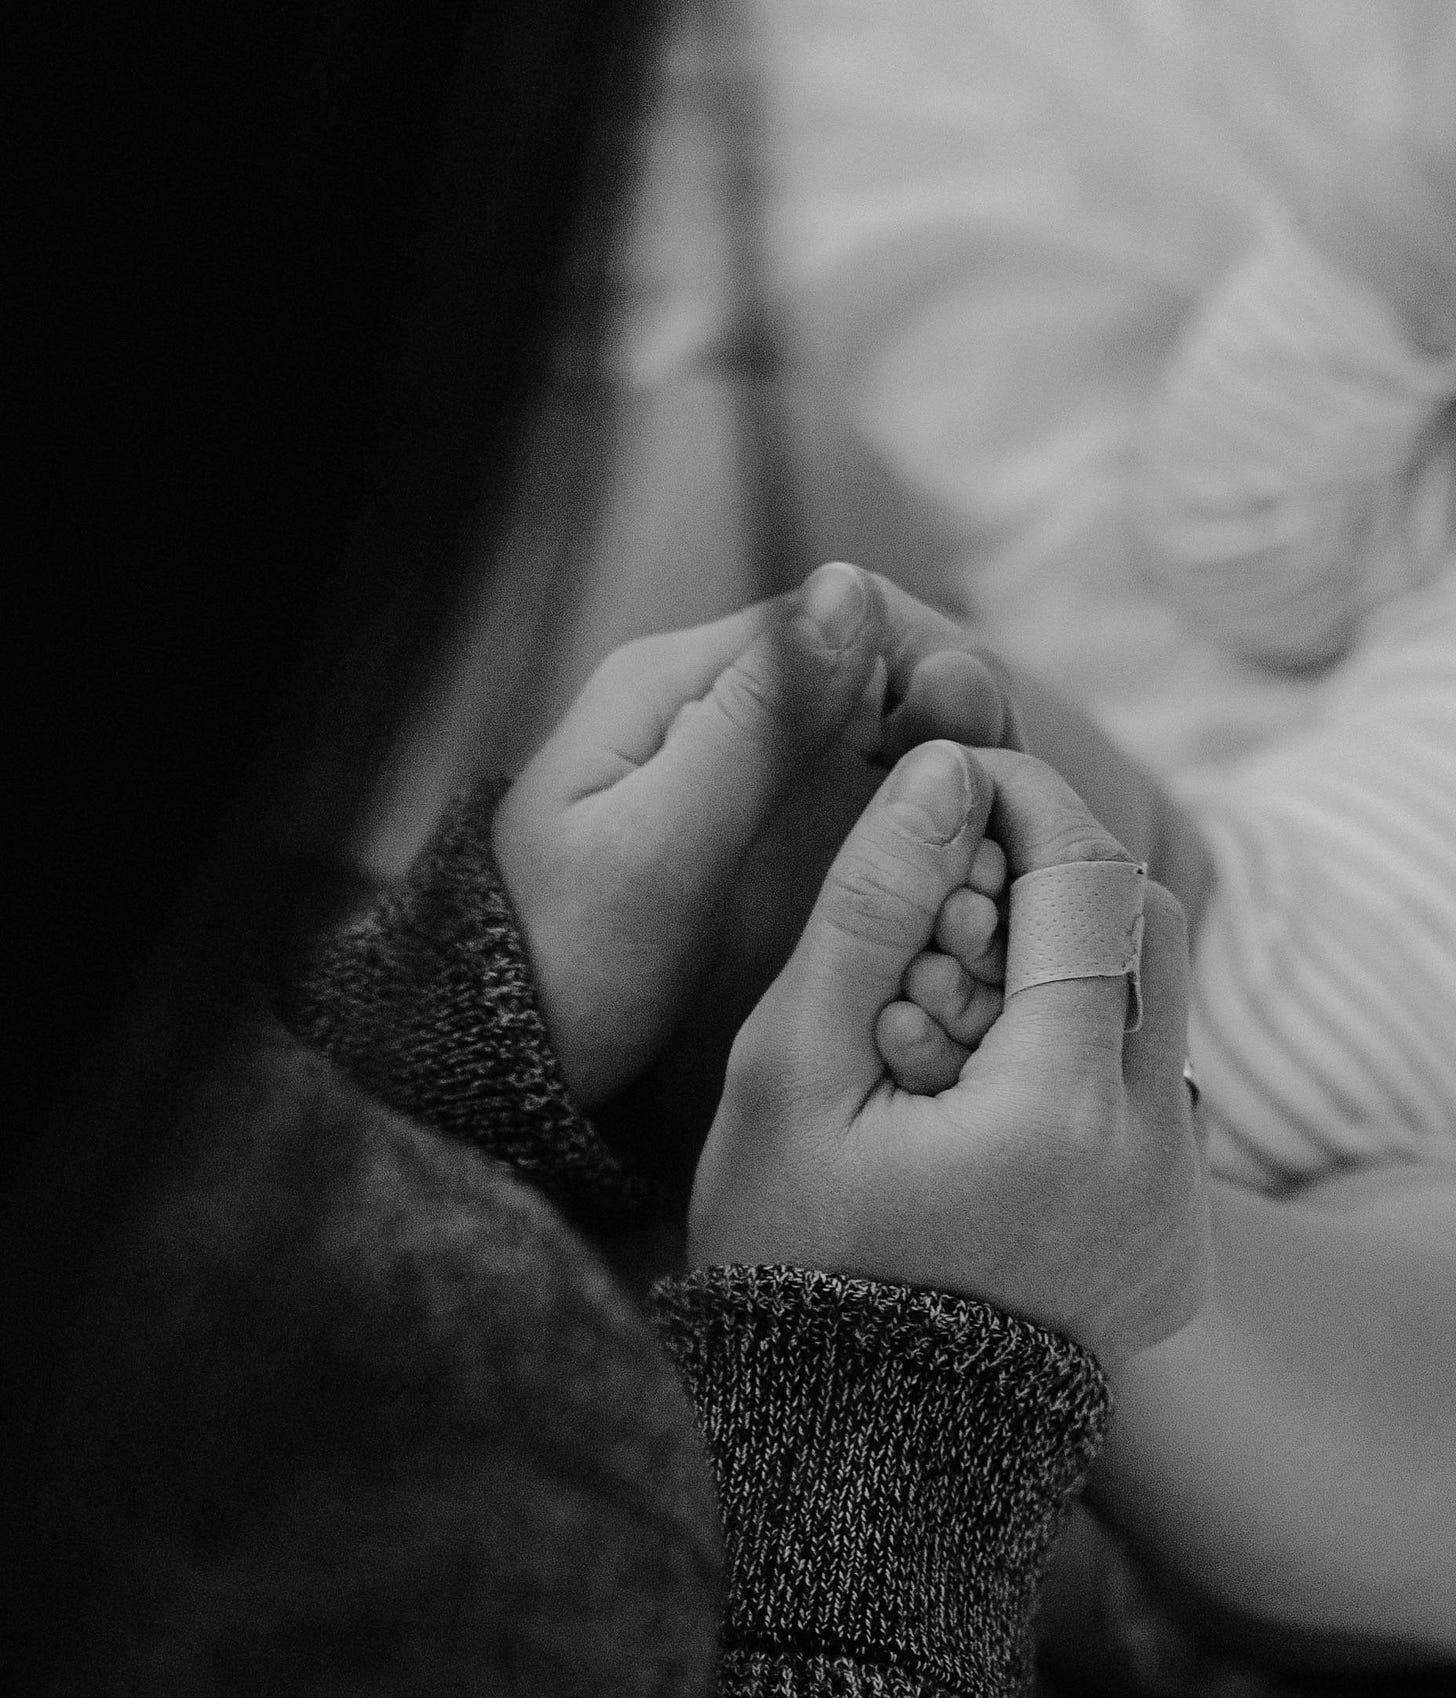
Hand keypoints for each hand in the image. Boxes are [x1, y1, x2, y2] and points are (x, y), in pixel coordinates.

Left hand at [494, 566, 1018, 1113]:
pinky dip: (908, 814)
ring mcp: (726, 769)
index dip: (930, 663)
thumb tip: (851, 588)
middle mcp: (705, 706)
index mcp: (675, 682)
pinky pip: (846, 793)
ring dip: (940, 770)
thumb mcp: (659, 843)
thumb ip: (755, 723)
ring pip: (868, 734)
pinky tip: (953, 865)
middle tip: (1007, 805)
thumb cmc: (566, 960)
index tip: (988, 745)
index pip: (839, 615)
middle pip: (865, 670)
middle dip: (949, 721)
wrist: (498, 1056)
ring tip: (997, 840)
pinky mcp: (741, 829)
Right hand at [689, 743, 1210, 1368]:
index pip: (1089, 882)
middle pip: (1146, 929)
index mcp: (1062, 1113)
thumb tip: (943, 770)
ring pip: (1156, 1006)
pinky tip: (976, 1092)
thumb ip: (870, 908)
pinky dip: (1078, 1050)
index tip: (951, 782)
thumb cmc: (788, 1259)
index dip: (1023, 800)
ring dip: (1064, 963)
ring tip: (943, 1009)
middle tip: (940, 900)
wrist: (843, 1446)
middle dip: (1049, 878)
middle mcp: (1156, 1157)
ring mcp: (1176, 1206)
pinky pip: (1151, 1091)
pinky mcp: (1174, 1239)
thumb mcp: (791, 1074)